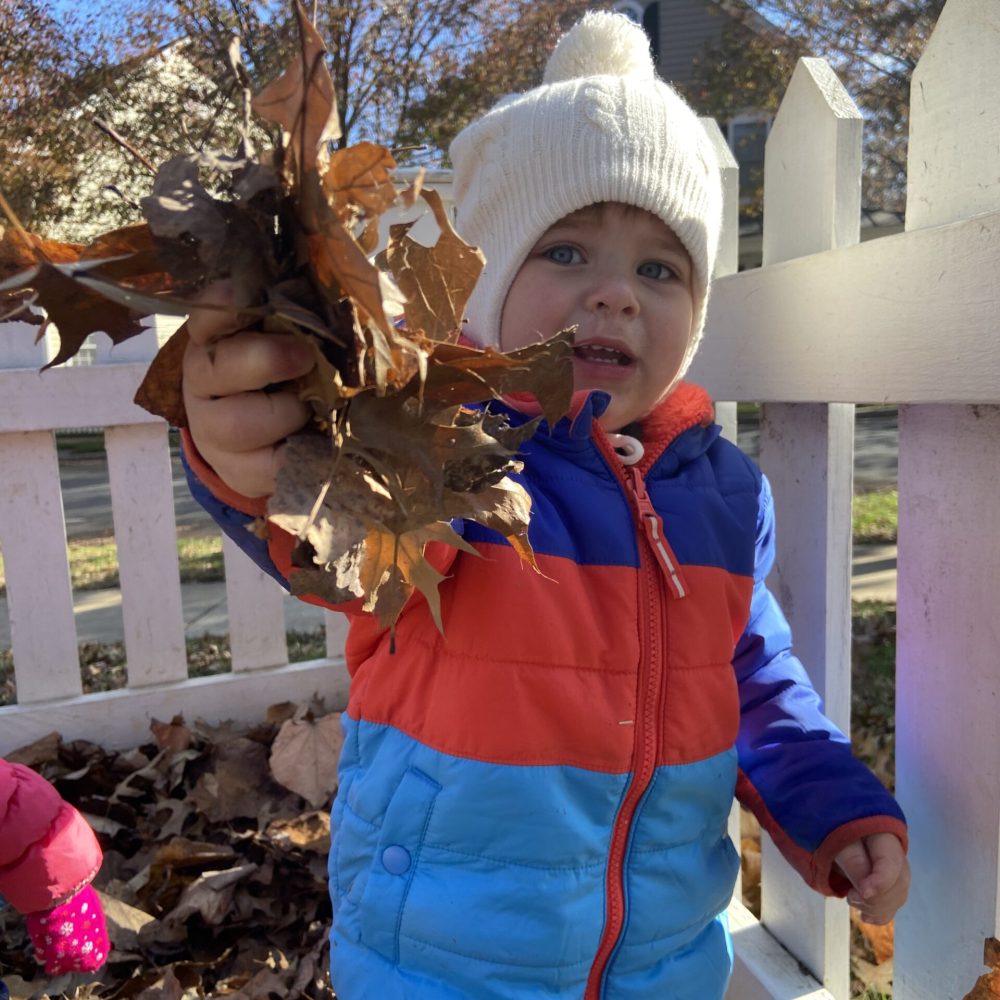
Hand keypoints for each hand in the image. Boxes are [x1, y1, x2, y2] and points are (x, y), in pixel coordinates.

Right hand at [182, 281, 314, 496]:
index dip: (223, 306)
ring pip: (238, 423)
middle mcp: (204, 385)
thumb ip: (298, 321)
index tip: (243, 296)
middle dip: (264, 359)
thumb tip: (336, 301)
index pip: (205, 318)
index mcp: (212, 342)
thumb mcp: (285, 344)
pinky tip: (318, 442)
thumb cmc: (283, 379)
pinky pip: (269, 467)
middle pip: (217, 368)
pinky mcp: (239, 471)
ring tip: (310, 408)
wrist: (266, 444)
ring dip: (285, 412)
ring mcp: (214, 431)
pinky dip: (300, 454)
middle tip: (305, 356)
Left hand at [834, 833, 909, 924]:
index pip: (891, 864)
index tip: (863, 893)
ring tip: (852, 900)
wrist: (830, 828)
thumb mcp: (837, 841)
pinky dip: (879, 914)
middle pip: (898, 884)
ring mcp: (896, 870)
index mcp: (884, 836)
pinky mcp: (890, 885)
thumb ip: (853, 862)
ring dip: (875, 907)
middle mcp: (897, 854)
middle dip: (875, 899)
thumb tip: (868, 893)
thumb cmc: (833, 830)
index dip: (880, 883)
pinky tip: (865, 917)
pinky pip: (892, 904)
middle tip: (850, 897)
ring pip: (897, 897)